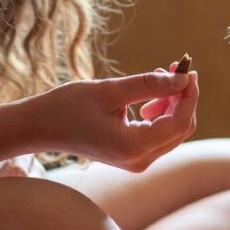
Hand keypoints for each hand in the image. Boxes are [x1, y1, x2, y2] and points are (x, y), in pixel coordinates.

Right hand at [36, 69, 197, 171]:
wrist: (39, 127)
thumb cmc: (69, 106)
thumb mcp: (110, 90)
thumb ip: (149, 85)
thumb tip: (183, 79)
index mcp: (134, 147)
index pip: (180, 123)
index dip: (189, 95)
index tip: (188, 69)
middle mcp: (139, 161)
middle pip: (180, 129)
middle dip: (182, 97)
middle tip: (175, 67)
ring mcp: (135, 162)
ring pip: (171, 132)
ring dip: (171, 104)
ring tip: (158, 78)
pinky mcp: (130, 156)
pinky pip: (157, 135)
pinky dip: (160, 113)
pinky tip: (148, 98)